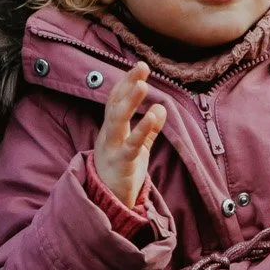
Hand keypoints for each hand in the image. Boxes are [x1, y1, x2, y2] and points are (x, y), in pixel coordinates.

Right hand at [92, 62, 167, 211]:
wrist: (108, 203)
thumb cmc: (121, 172)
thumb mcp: (136, 147)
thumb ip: (149, 129)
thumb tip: (162, 108)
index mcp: (111, 130)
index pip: (115, 101)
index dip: (125, 83)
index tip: (138, 67)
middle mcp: (108, 135)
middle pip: (115, 104)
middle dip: (127, 85)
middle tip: (141, 66)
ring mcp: (112, 149)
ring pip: (117, 121)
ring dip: (129, 102)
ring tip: (143, 85)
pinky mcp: (121, 164)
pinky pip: (131, 145)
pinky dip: (142, 130)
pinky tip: (154, 116)